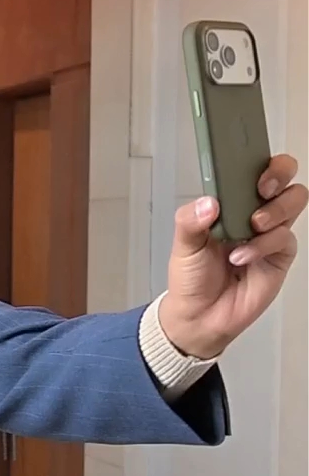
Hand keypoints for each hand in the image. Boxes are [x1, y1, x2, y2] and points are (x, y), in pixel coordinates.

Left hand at [160, 154, 306, 357]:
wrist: (199, 315)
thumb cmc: (193, 275)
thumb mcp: (182, 243)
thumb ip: (190, 219)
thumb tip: (209, 202)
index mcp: (231, 201)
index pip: (255, 168)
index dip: (261, 160)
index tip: (252, 166)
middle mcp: (255, 211)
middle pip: (285, 178)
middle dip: (279, 174)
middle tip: (261, 189)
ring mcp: (270, 232)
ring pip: (293, 202)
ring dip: (274, 210)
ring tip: (251, 226)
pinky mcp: (279, 256)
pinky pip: (284, 239)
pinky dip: (262, 246)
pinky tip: (241, 256)